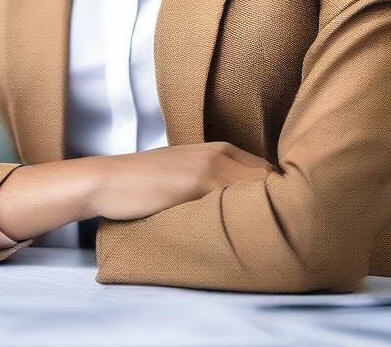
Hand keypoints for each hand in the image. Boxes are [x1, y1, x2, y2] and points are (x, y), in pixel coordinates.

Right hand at [86, 141, 276, 221]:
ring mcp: (211, 164)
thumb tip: (244, 207)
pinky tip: (249, 238)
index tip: (282, 220)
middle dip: (282, 204)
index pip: (269, 171)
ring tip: (273, 241)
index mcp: (220, 149)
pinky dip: (249, 217)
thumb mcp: (186, 174)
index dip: (280, 196)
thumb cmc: (145, 183)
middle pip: (271, 178)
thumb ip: (216, 180)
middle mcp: (220, 152)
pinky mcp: (198, 180)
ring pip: (261, 187)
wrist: (109, 180)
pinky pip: (237, 199)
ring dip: (270, 212)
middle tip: (282, 235)